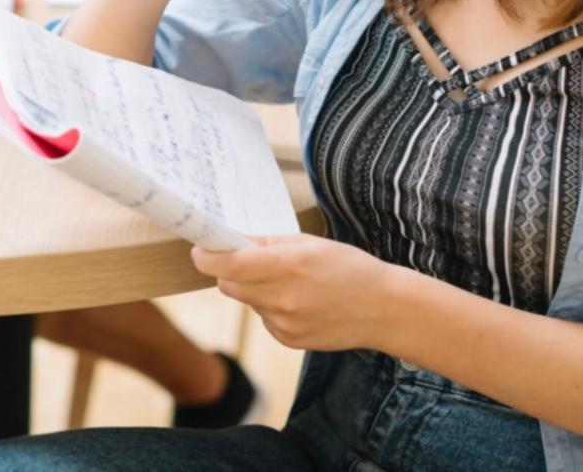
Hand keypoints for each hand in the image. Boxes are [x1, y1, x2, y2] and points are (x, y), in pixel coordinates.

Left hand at [192, 233, 394, 351]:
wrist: (383, 309)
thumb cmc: (349, 267)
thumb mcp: (310, 243)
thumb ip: (268, 244)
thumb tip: (234, 241)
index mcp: (288, 266)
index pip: (229, 265)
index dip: (207, 257)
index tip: (200, 250)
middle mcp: (282, 298)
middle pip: (229, 286)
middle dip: (230, 271)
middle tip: (245, 261)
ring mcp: (284, 324)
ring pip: (248, 302)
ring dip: (255, 290)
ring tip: (288, 282)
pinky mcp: (288, 340)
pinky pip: (264, 319)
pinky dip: (271, 308)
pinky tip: (299, 302)